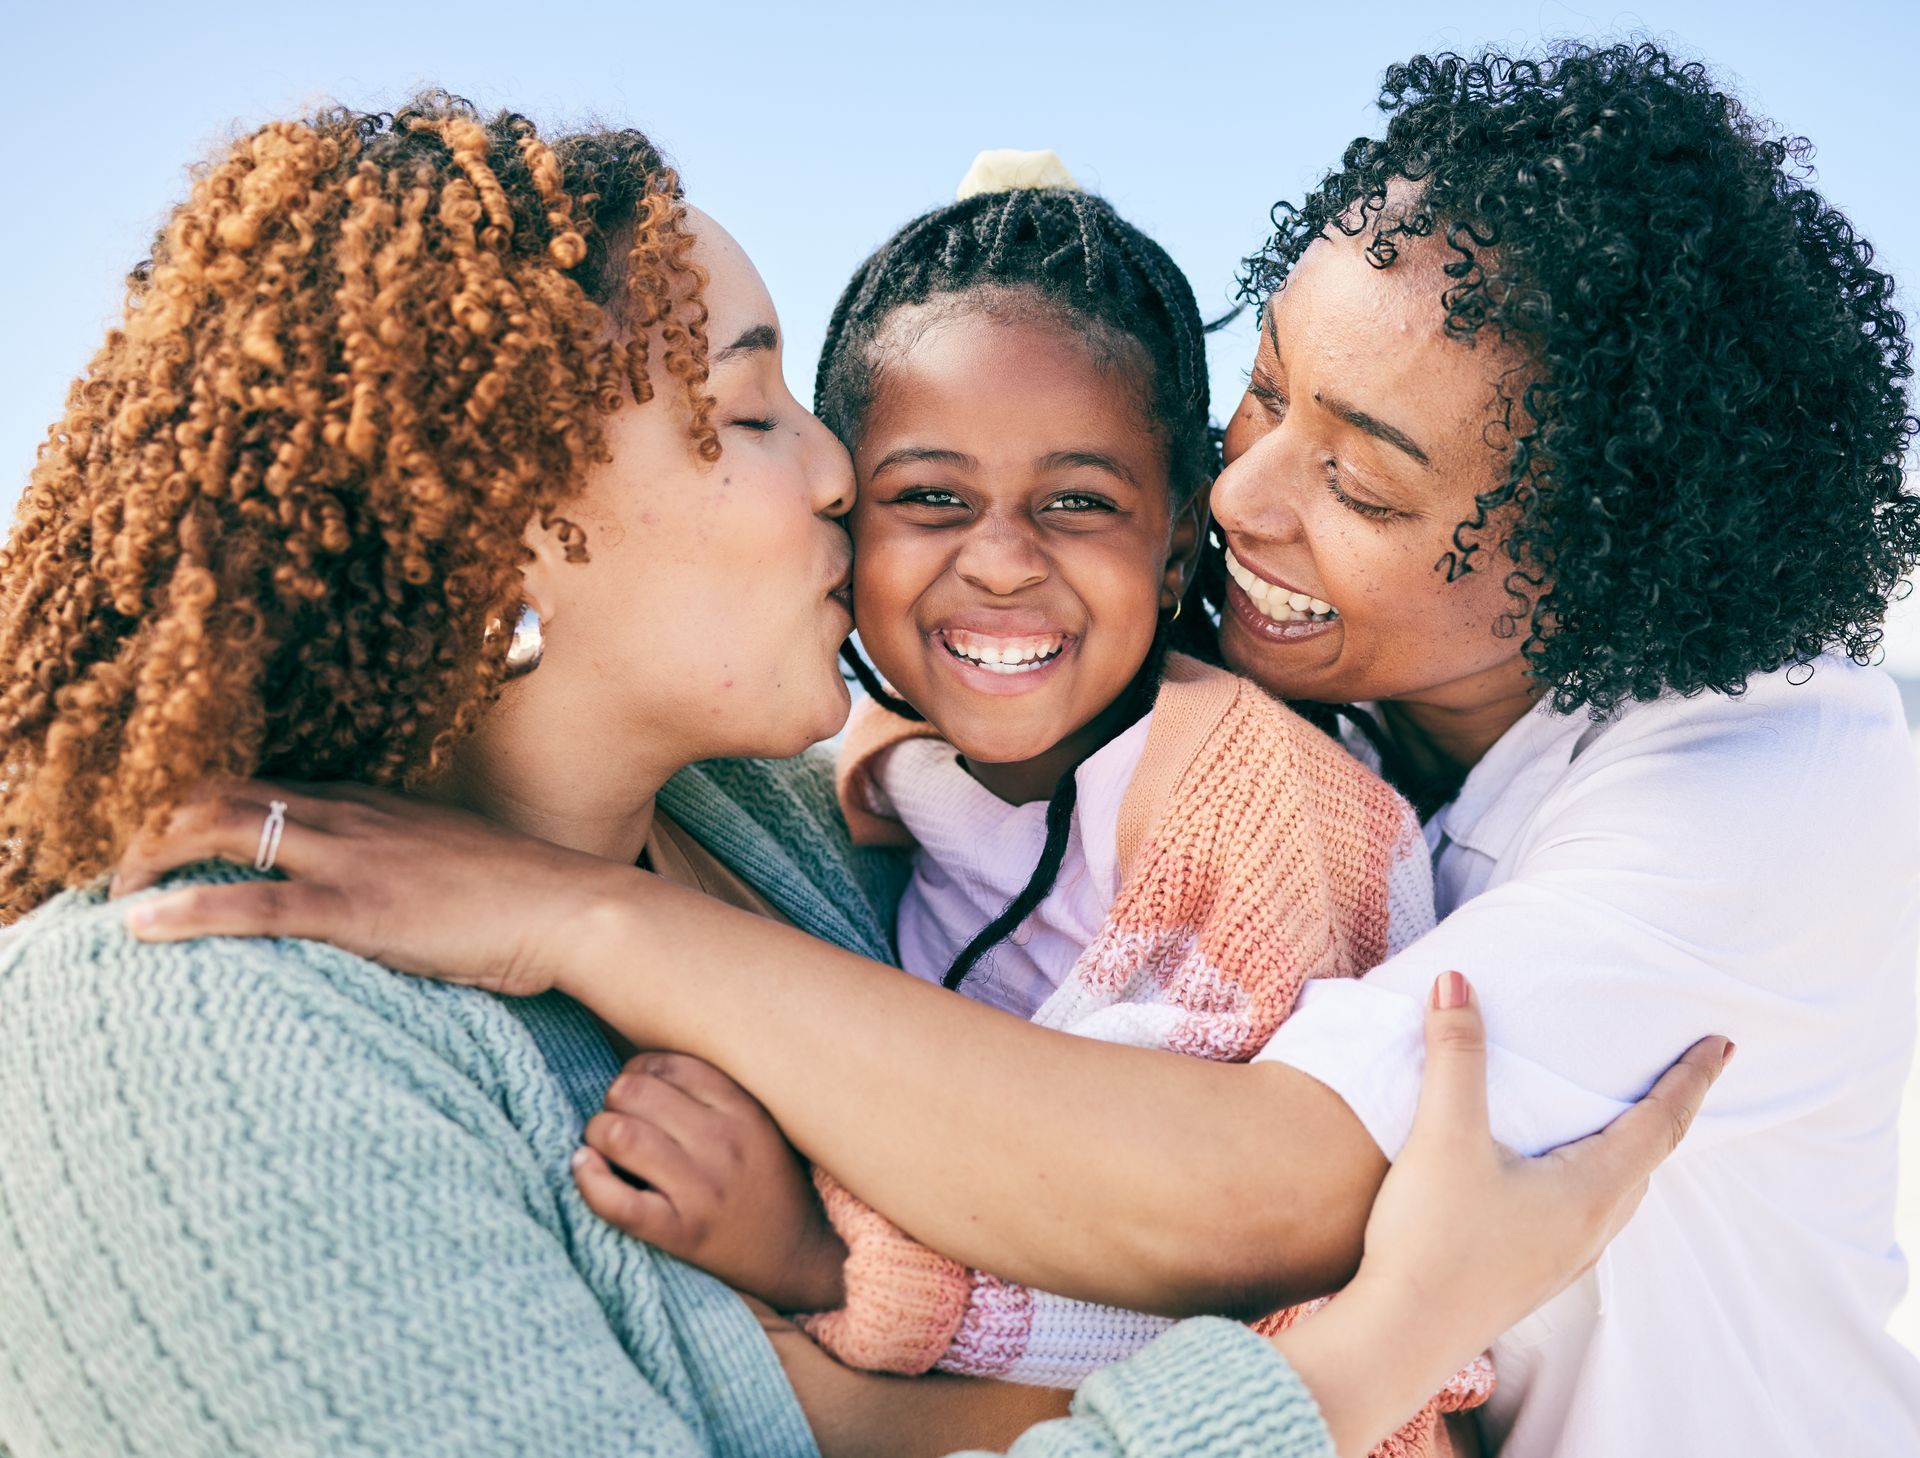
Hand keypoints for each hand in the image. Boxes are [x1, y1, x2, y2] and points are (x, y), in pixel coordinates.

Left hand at [112, 778, 623, 997]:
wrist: (575, 907)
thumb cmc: (526, 897)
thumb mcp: (453, 861)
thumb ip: (404, 861)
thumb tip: (383, 887)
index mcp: (372, 805)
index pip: (262, 783)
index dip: (197, 805)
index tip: (161, 838)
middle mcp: (350, 816)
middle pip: (222, 792)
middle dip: (156, 824)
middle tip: (123, 869)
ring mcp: (352, 858)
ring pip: (222, 829)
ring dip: (151, 860)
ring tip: (113, 895)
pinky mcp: (359, 910)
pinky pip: (255, 903)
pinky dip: (186, 912)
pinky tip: (137, 927)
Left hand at [572, 1051, 848, 1313]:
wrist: (795, 1254)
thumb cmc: (766, 1181)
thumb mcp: (758, 1122)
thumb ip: (711, 1093)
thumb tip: (638, 1073)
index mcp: (742, 1108)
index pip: (668, 1064)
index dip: (638, 1071)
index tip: (639, 1094)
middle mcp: (722, 1142)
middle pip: (635, 1091)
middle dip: (613, 1100)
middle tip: (619, 1121)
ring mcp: (701, 1189)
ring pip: (619, 1134)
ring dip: (597, 1133)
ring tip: (604, 1146)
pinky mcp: (681, 1232)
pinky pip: (617, 1201)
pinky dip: (588, 1180)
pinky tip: (586, 1168)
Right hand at [1273, 971, 1728, 1457]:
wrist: (1398, 1336)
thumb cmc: (1431, 1239)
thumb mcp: (1444, 1134)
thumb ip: (1455, 1055)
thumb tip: (1456, 982)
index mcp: (1590, 1192)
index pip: (1661, 1123)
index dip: (1691, 1079)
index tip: (1721, 1045)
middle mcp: (1591, 1229)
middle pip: (1648, 1161)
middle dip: (1668, 1114)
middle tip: (1682, 1075)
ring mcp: (1563, 1259)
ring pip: (1617, 1194)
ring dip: (1630, 1150)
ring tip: (1626, 1121)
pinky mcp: (1530, 1273)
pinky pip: (1585, 1215)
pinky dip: (1593, 1178)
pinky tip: (1556, 1179)